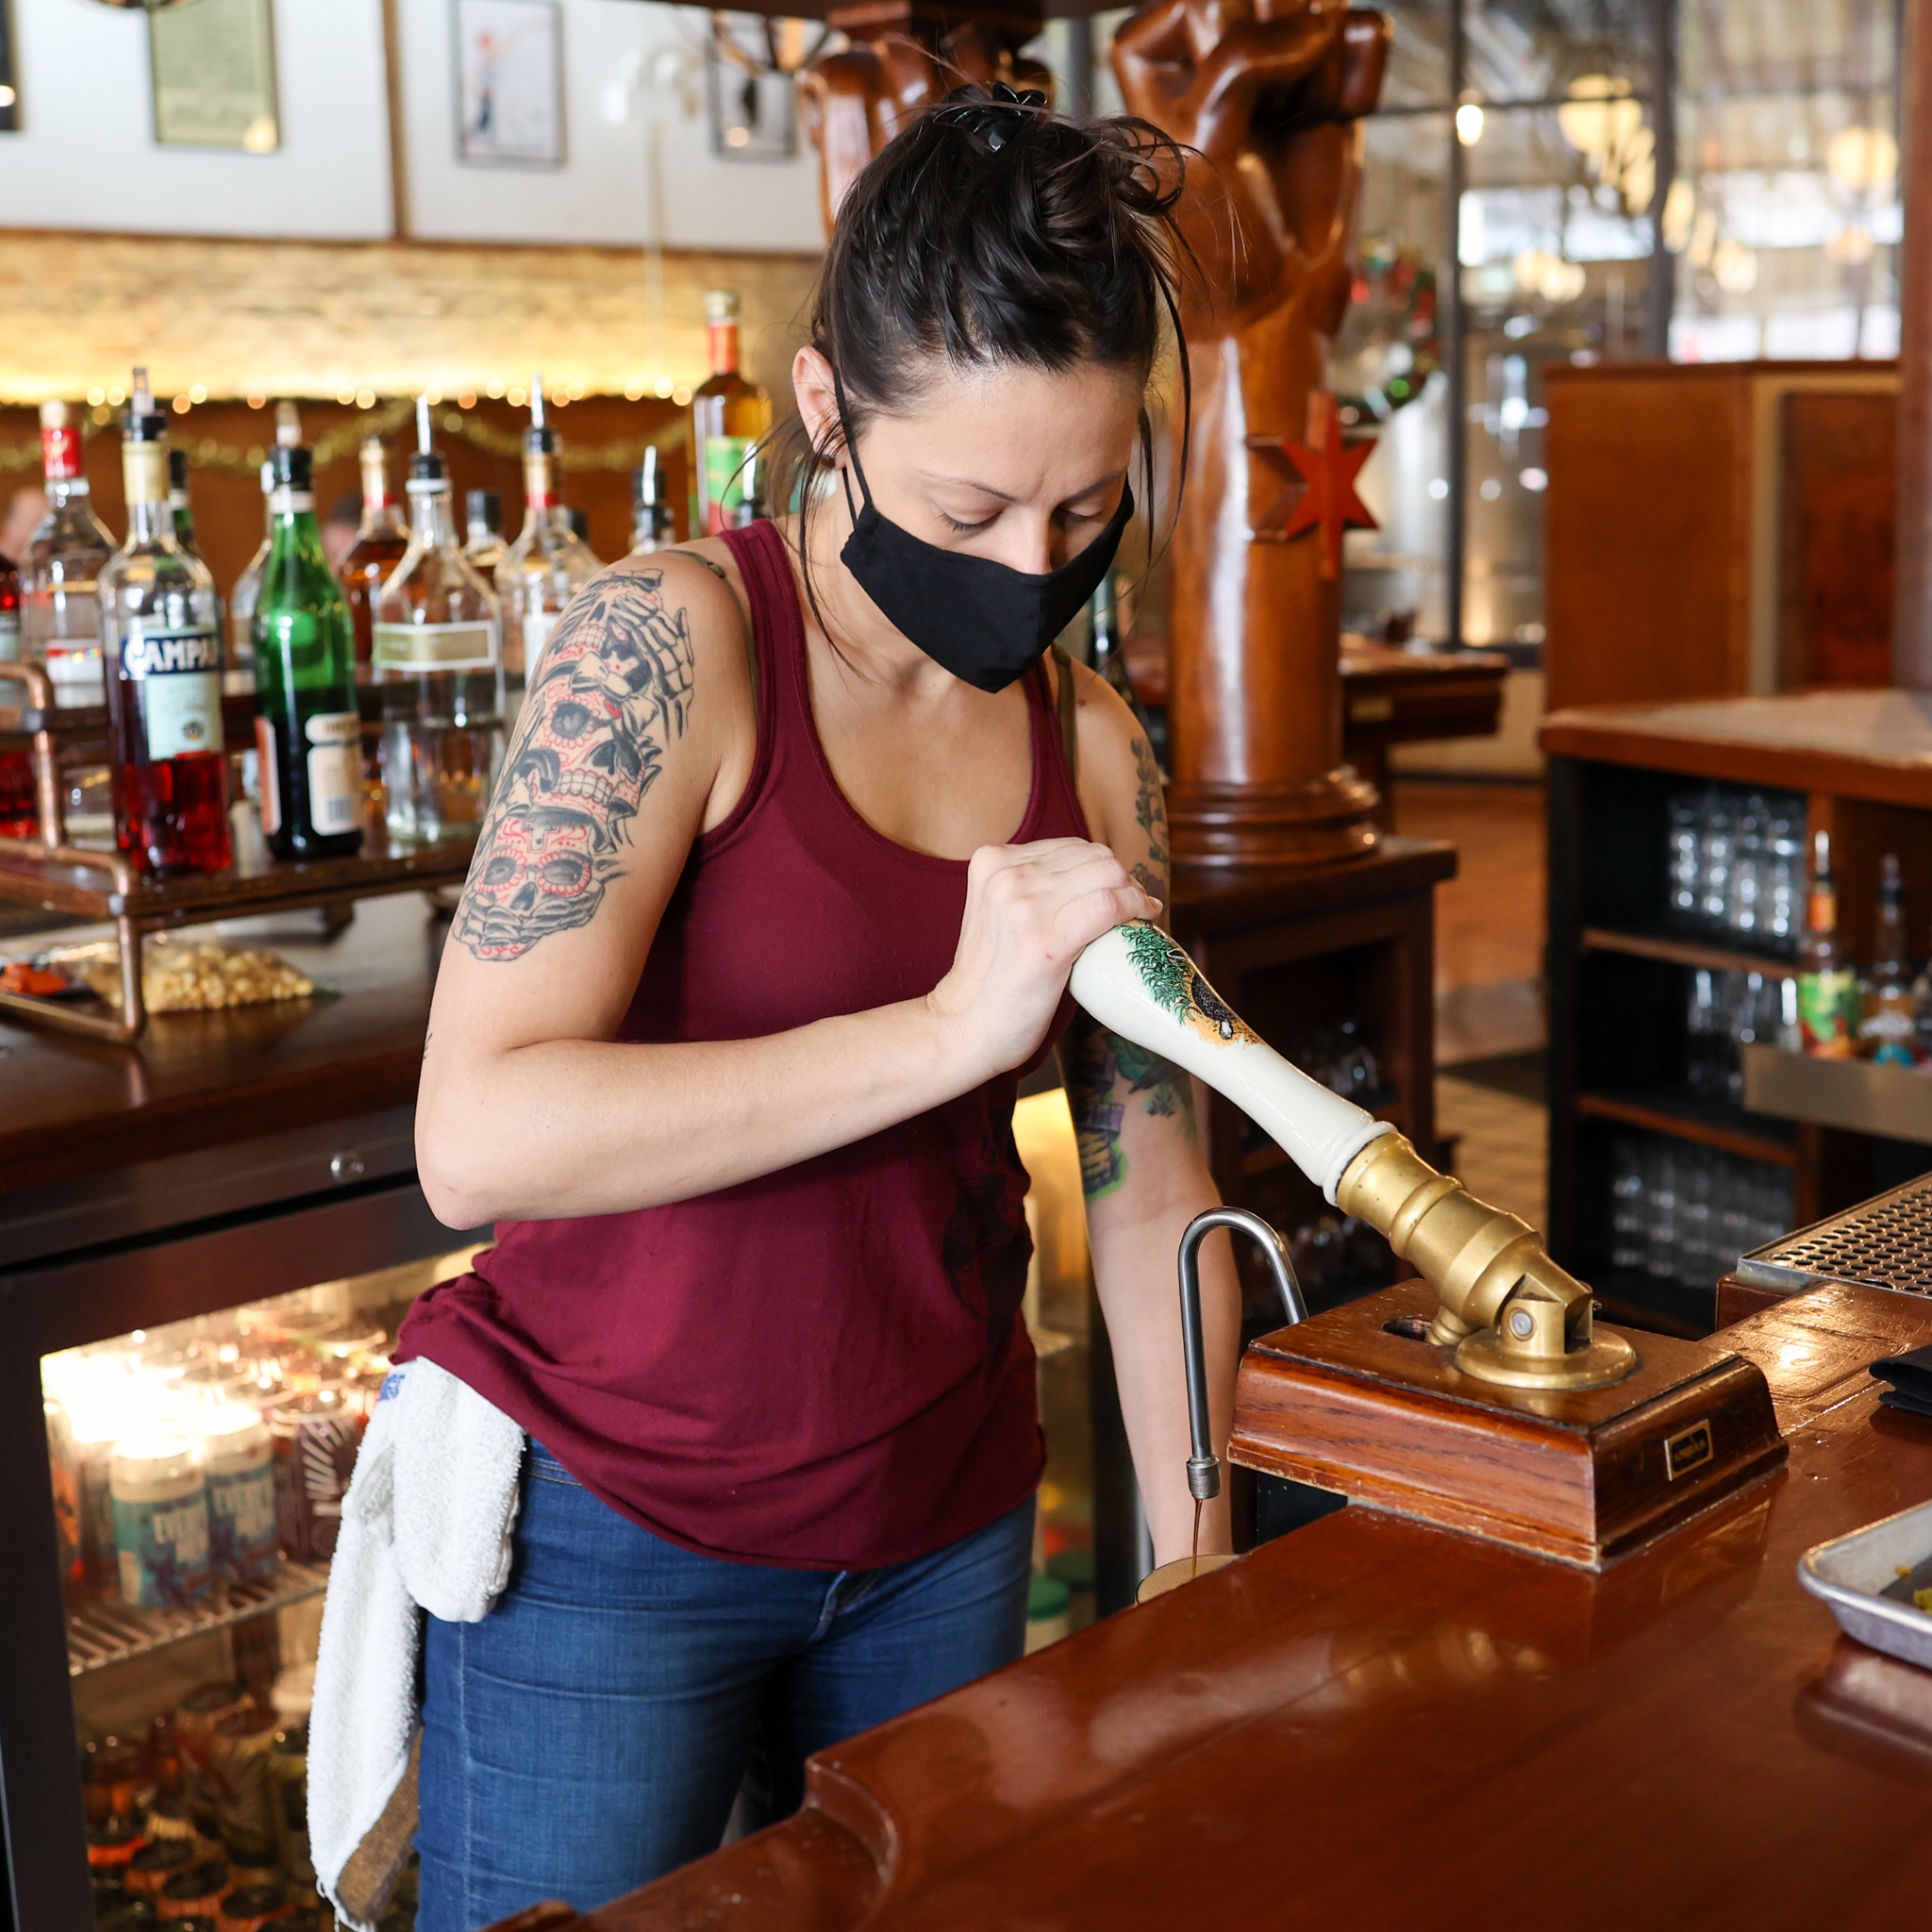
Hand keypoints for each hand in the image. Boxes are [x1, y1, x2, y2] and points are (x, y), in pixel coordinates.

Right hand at [928, 838, 1160, 1082]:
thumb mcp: (996, 911)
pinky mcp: (1045, 940)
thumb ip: (1027, 887)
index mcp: (991, 861)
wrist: (964, 1026)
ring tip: (1140, 913)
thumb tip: (1089, 876)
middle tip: (1133, 906)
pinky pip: (1109, 905)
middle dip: (1122, 879)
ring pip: (1108, 874)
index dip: (1103, 868)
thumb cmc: (989, 977)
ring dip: (1134, 893)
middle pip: (1095, 856)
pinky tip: (1145, 918)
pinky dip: (1136, 907)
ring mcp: (1024, 906)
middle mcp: (1006, 876)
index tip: (1116, 892)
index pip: (1072, 847)